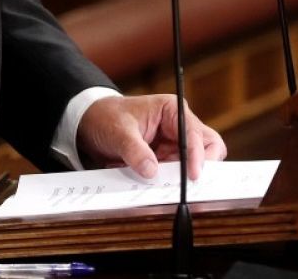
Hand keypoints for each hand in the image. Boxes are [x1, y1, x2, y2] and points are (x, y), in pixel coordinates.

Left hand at [76, 94, 227, 181]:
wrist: (90, 123)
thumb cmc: (106, 117)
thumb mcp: (118, 132)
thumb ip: (135, 151)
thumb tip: (152, 171)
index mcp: (172, 110)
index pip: (195, 134)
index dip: (197, 155)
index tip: (193, 175)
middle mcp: (179, 126)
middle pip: (207, 148)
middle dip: (200, 167)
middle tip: (189, 186)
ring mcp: (173, 144)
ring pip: (192, 164)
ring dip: (180, 177)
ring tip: (162, 185)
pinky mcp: (166, 159)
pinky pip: (175, 174)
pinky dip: (169, 182)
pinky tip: (154, 185)